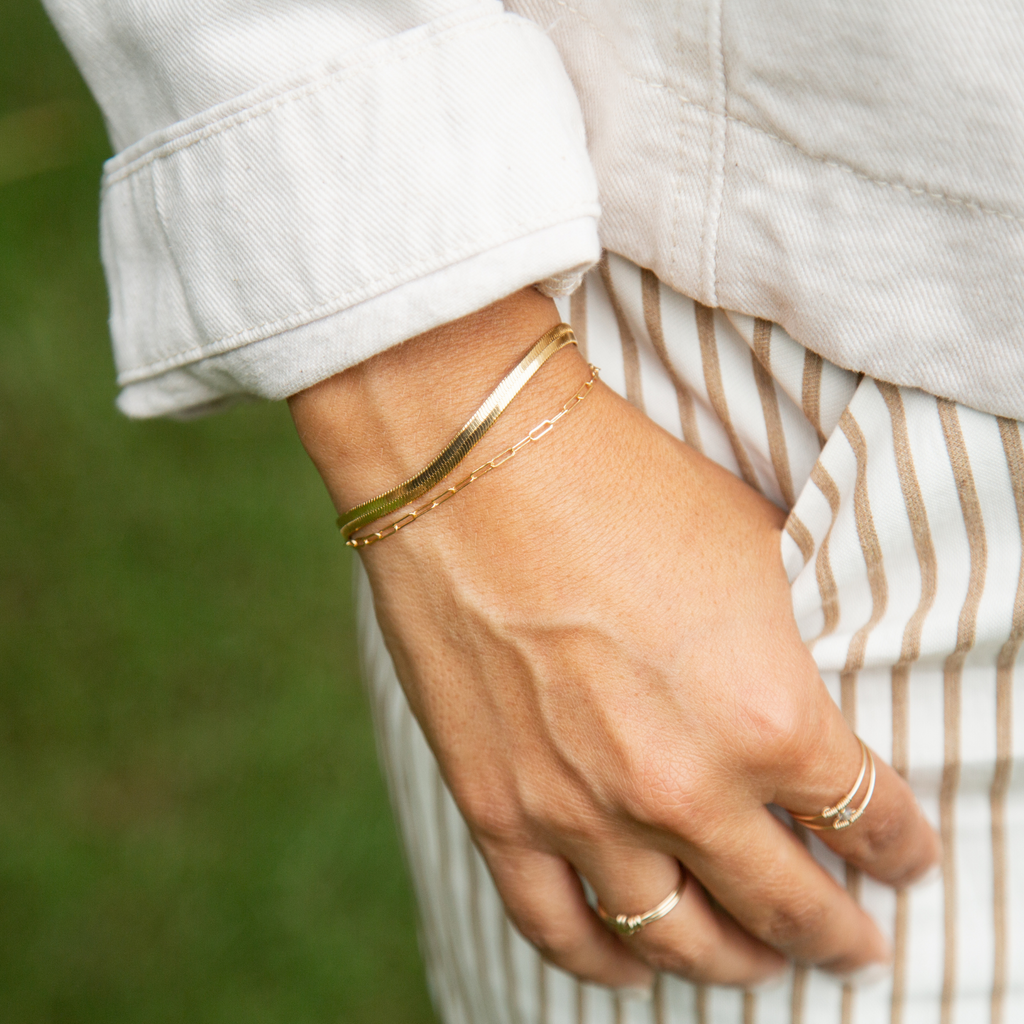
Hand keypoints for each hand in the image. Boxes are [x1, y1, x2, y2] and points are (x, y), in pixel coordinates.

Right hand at [289, 288, 939, 989]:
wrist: (477, 462)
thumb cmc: (621, 484)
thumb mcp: (752, 552)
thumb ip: (791, 648)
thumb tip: (809, 694)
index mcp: (768, 717)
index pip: (868, 819)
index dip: (900, 847)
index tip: (905, 858)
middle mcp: (683, 788)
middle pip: (785, 907)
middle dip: (836, 933)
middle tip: (854, 942)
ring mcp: (582, 812)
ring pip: (678, 940)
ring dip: (734, 964)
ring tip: (756, 963)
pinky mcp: (498, 809)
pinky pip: (561, 931)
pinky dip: (610, 965)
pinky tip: (639, 964)